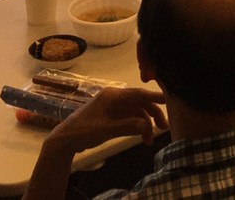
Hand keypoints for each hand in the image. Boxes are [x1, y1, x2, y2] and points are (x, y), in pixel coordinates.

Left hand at [42, 88, 166, 155]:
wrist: (66, 139)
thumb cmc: (84, 131)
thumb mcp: (106, 129)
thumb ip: (127, 126)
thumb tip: (146, 125)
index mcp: (113, 96)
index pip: (138, 93)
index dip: (153, 96)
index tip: (168, 100)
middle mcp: (115, 99)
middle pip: (140, 103)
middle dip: (152, 114)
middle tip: (163, 128)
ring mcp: (114, 108)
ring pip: (136, 112)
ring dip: (145, 124)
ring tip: (149, 141)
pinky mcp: (112, 117)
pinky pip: (130, 119)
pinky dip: (137, 127)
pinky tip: (141, 138)